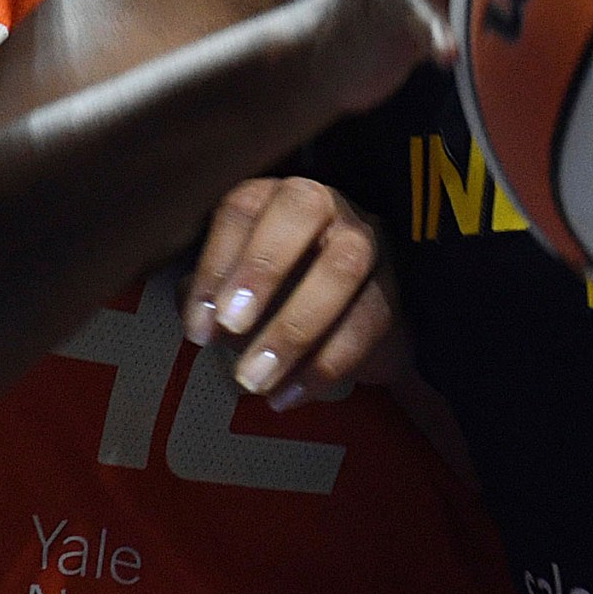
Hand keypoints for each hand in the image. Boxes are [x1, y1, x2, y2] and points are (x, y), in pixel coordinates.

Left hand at [184, 175, 400, 408]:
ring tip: (255, 378)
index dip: (217, 262)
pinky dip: (325, 364)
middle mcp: (326, 206)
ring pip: (343, 268)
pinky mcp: (393, 290)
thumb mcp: (231, 291)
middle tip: (231, 327)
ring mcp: (367, 242)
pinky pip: (368, 321)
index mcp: (274, 199)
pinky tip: (288, 395)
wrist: (342, 329)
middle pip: (302, 211)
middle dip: (263, 268)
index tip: (199, 324)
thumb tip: (199, 319)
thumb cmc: (274, 299)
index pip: (244, 208)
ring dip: (294, 328)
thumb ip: (208, 297)